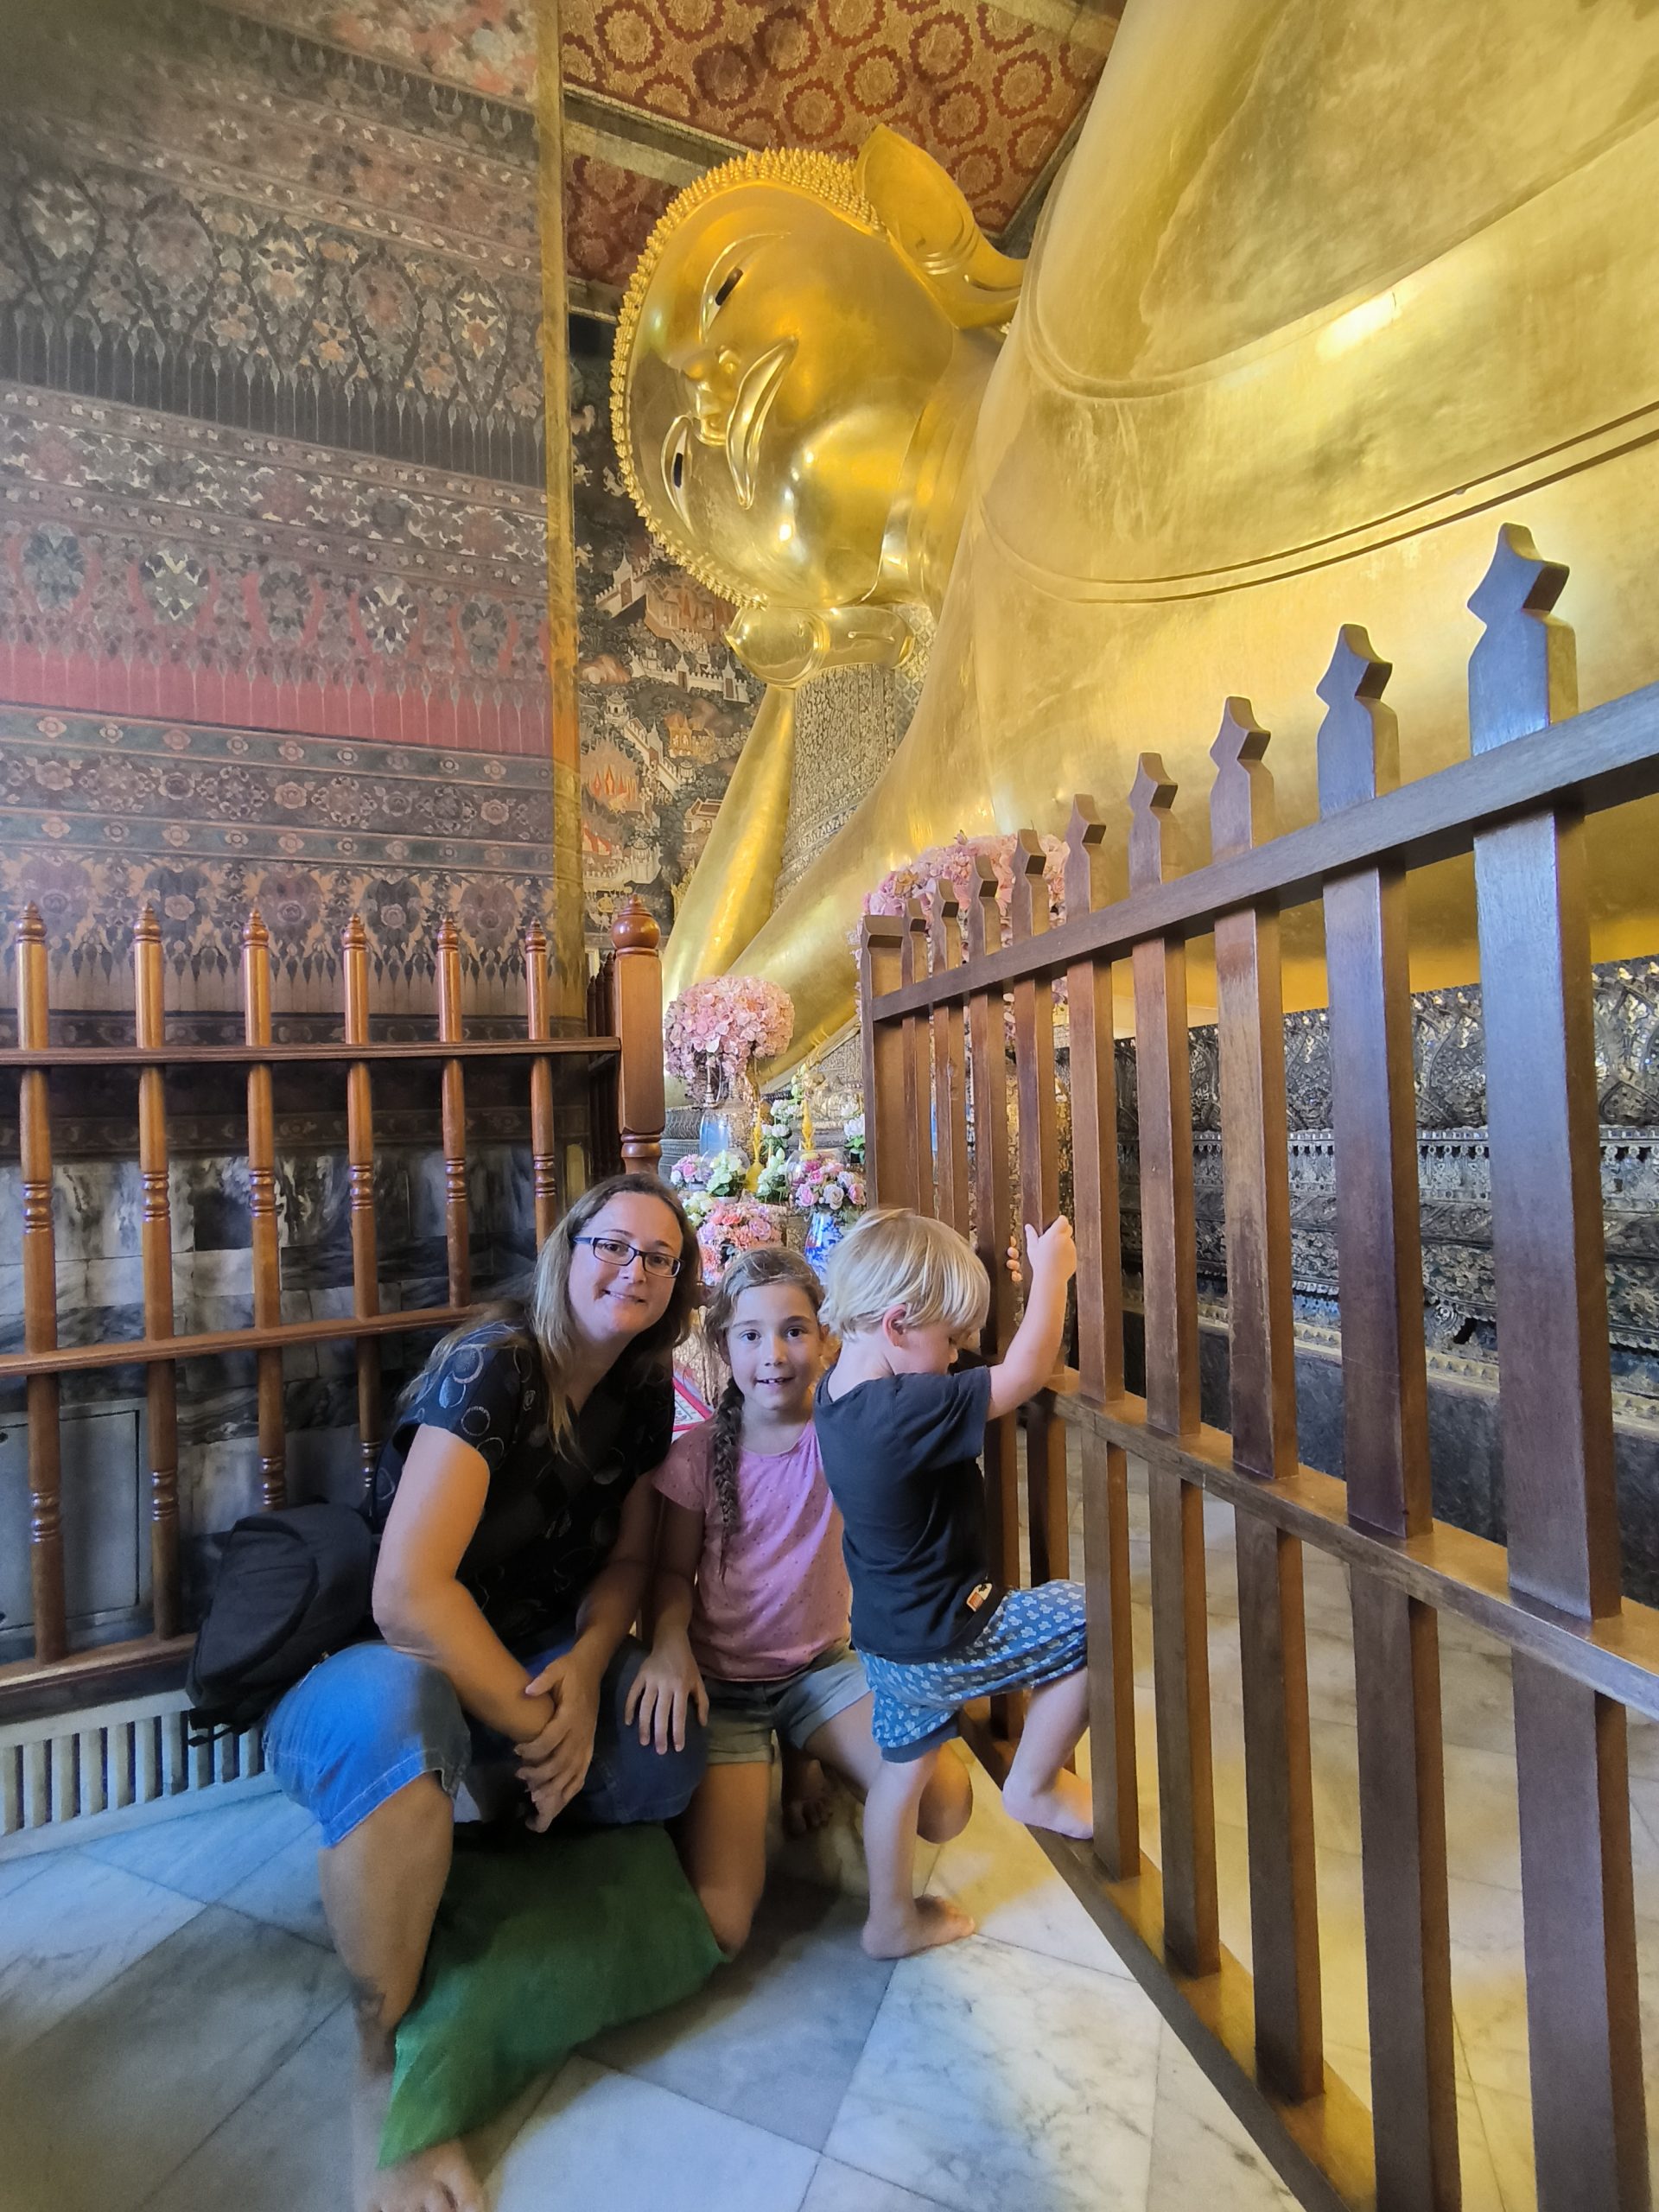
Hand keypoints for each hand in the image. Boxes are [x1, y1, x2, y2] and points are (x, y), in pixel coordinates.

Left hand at [516, 1650, 602, 1830]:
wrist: (593, 1668)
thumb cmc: (570, 1669)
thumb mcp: (556, 1667)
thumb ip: (543, 1680)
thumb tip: (526, 1691)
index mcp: (572, 1714)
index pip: (552, 1739)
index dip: (533, 1749)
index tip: (515, 1749)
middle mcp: (582, 1732)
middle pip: (561, 1762)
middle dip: (540, 1774)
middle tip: (519, 1774)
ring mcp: (588, 1741)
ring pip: (572, 1773)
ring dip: (554, 1787)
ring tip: (533, 1796)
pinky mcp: (590, 1746)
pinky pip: (582, 1773)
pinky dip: (571, 1789)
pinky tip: (558, 1801)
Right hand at [624, 1637, 709, 1753]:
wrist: (671, 1640)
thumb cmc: (687, 1664)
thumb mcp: (698, 1681)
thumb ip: (702, 1702)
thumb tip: (702, 1724)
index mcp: (681, 1686)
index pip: (679, 1714)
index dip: (678, 1732)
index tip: (677, 1748)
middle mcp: (666, 1684)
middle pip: (661, 1714)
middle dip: (660, 1734)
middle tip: (659, 1751)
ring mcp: (651, 1680)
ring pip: (646, 1706)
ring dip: (644, 1726)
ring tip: (644, 1742)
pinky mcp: (640, 1675)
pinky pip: (633, 1694)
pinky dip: (629, 1708)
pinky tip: (629, 1723)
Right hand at [1025, 1215, 1075, 1285]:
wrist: (1050, 1279)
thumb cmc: (1040, 1263)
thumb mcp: (1032, 1247)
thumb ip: (1031, 1235)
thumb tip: (1028, 1227)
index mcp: (1055, 1235)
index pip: (1063, 1220)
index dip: (1059, 1220)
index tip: (1055, 1222)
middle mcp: (1065, 1240)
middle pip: (1068, 1228)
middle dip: (1063, 1230)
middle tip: (1053, 1236)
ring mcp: (1071, 1249)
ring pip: (1069, 1241)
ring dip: (1064, 1242)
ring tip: (1053, 1252)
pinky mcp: (1074, 1258)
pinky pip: (1071, 1252)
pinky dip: (1066, 1253)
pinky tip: (1057, 1260)